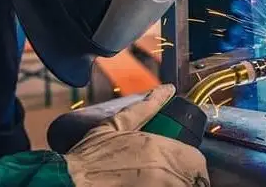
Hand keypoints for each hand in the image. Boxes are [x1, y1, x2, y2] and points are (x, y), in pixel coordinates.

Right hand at [64, 84, 209, 186]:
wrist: (70, 182)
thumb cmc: (90, 155)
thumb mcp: (116, 125)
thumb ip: (146, 107)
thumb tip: (167, 89)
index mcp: (157, 148)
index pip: (195, 159)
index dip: (189, 161)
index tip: (178, 163)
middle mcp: (163, 173)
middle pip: (194, 178)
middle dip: (185, 176)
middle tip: (168, 174)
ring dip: (178, 183)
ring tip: (158, 180)